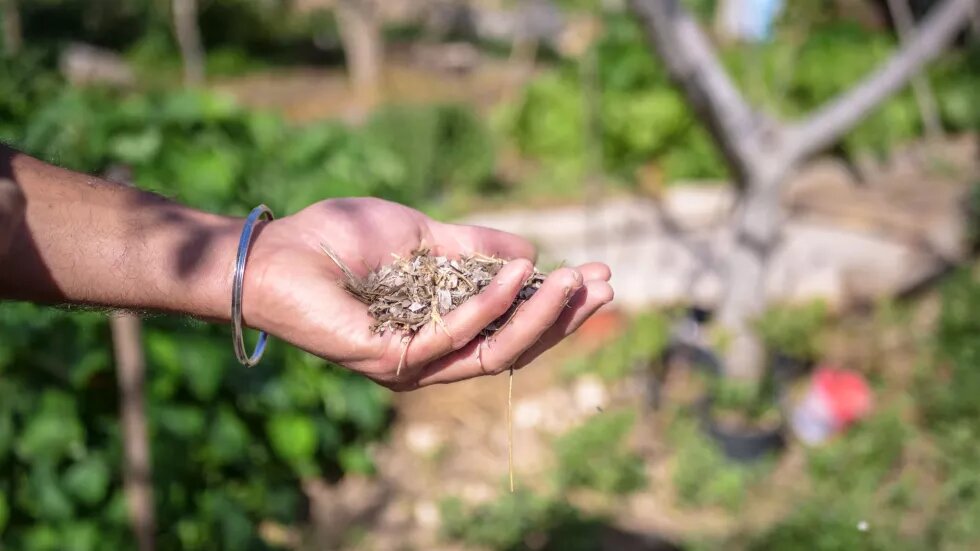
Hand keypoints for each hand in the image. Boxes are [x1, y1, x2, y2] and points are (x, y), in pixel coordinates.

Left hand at [243, 198, 613, 389]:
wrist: (279, 249)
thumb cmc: (342, 242)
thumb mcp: (424, 237)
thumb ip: (474, 248)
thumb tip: (531, 252)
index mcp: (442, 329)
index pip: (511, 328)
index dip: (556, 306)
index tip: (597, 274)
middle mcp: (432, 355)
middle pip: (513, 348)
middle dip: (562, 318)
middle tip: (604, 283)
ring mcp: (411, 363)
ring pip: (492, 353)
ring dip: (539, 317)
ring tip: (574, 281)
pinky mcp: (389, 359)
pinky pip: (451, 337)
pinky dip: (488, 306)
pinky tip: (518, 276)